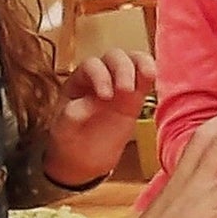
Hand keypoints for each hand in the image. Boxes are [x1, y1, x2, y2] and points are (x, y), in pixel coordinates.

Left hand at [45, 47, 154, 185]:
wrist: (83, 160)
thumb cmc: (69, 140)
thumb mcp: (63, 129)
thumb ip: (73, 114)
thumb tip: (91, 103)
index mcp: (78, 80)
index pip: (92, 66)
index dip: (100, 76)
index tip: (105, 96)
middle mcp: (100, 76)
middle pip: (114, 57)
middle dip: (122, 68)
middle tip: (126, 89)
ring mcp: (119, 85)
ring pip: (132, 60)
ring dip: (141, 64)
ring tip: (148, 76)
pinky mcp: (135, 97)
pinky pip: (145, 77)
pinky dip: (151, 73)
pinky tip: (153, 78)